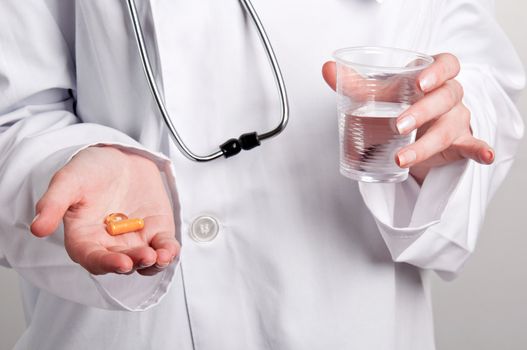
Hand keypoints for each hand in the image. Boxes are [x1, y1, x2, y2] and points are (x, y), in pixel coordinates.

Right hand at [30, 146, 179, 275]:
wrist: (120, 157)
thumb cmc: (91, 170)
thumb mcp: (68, 180)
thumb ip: (53, 203)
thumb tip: (37, 229)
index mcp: (84, 237)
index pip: (92, 258)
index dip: (105, 263)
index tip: (120, 262)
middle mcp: (109, 244)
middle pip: (120, 262)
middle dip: (132, 263)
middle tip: (142, 257)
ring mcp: (134, 240)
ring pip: (143, 261)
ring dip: (152, 263)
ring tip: (158, 257)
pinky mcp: (156, 232)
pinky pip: (162, 248)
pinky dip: (167, 252)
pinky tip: (169, 251)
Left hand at [322, 53, 493, 183]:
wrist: (412, 130)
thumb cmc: (399, 104)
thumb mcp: (379, 94)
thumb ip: (354, 83)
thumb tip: (327, 69)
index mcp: (432, 76)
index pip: (446, 64)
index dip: (437, 71)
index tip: (420, 82)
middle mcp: (449, 95)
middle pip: (445, 97)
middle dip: (421, 112)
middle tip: (397, 127)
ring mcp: (456, 119)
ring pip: (449, 127)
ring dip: (425, 144)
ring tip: (402, 159)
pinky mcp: (458, 142)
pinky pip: (472, 145)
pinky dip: (479, 150)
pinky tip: (483, 155)